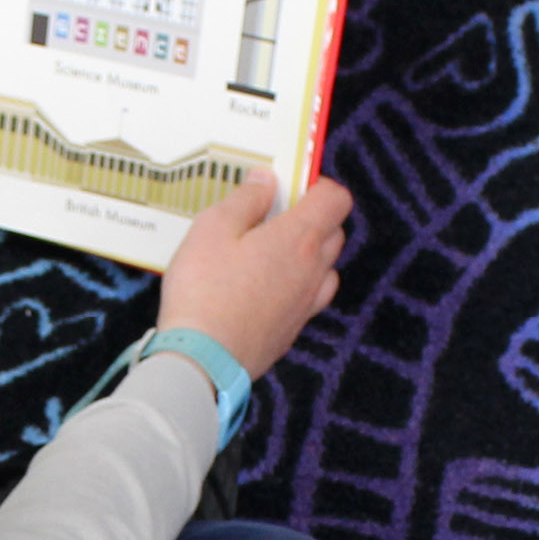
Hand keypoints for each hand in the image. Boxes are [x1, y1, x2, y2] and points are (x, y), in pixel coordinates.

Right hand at [157, 169, 352, 379]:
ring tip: (268, 254)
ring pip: (325, 268)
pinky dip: (296, 286)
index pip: (336, 199)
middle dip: (312, 218)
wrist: (202, 360)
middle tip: (272, 217)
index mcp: (298, 238)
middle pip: (334, 232)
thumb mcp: (212, 228)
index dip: (318, 186)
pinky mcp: (292, 330)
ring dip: (308, 254)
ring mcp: (306, 304)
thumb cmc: (204, 289)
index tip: (291, 186)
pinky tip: (263, 288)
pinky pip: (308, 298)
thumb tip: (266, 179)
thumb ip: (245, 199)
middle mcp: (312, 270)